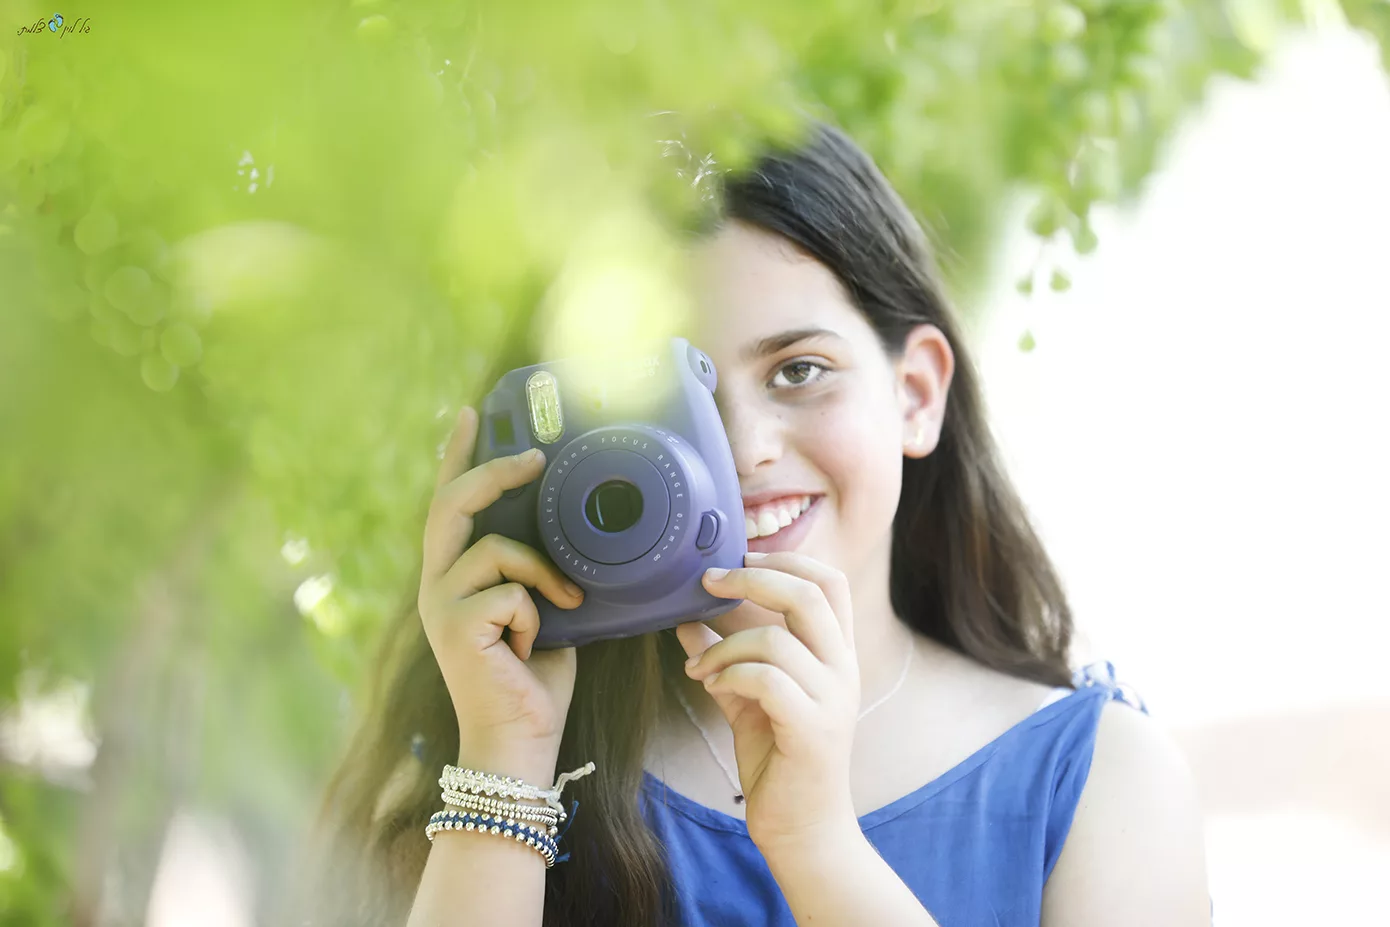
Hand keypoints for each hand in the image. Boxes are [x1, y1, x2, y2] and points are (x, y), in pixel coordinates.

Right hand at [419, 406, 584, 779]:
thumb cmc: (535, 679)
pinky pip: (511, 591)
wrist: (522, 740)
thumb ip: (539, 571)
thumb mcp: (544, 610)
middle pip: (453, 505)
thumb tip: (575, 527)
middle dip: (494, 471)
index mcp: (455, 576)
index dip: (458, 457)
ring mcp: (440, 603)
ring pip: (497, 550)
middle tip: (537, 456)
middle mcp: (436, 584)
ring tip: (566, 605)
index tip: (471, 415)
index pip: (450, 504)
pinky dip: (537, 615)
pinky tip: (529, 649)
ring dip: (543, 574)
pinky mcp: (454, 625)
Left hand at [676, 551, 861, 850]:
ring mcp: (832, 700)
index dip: (784, 558)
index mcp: (836, 655)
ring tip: (699, 668)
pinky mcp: (811, 731)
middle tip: (707, 582)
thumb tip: (685, 619)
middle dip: (752, 577)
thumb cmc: (778, 762)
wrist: (802, 832)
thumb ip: (726, 657)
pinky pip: (767, 680)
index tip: (738, 559)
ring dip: (723, 646)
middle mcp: (843, 670)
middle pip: (810, 593)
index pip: (829, 581)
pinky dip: (729, 675)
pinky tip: (709, 687)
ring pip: (777, 639)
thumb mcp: (748, 699)